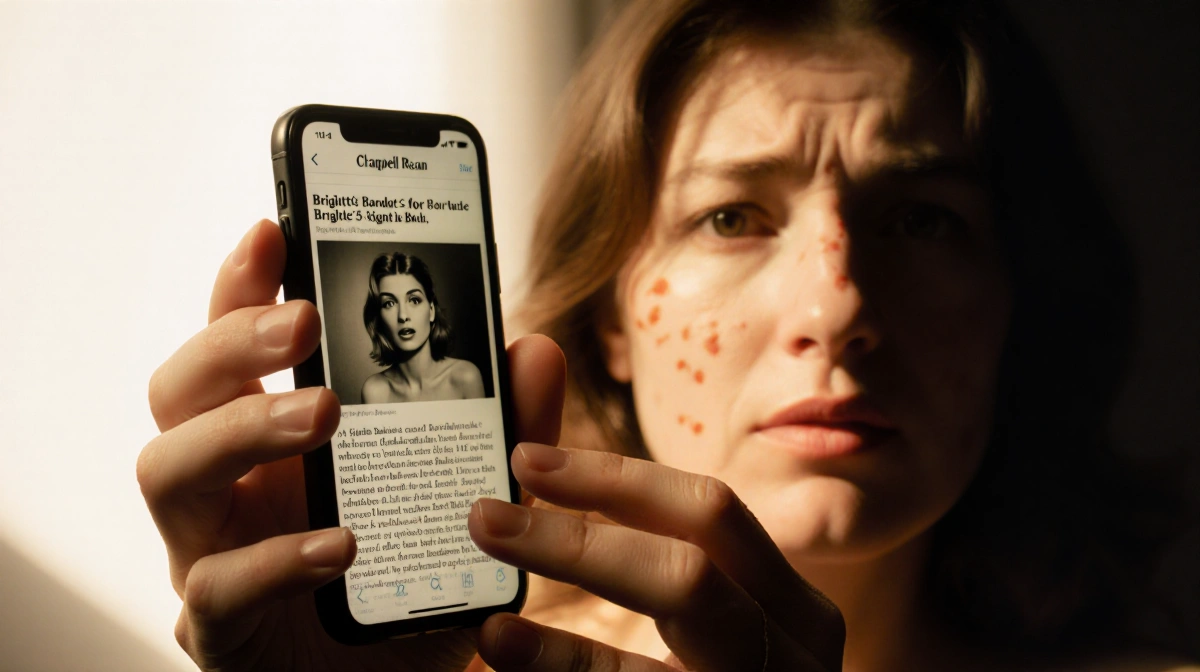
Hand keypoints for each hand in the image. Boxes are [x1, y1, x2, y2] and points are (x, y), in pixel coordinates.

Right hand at [138, 220, 566, 671]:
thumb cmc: (412, 582)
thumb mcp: (476, 496)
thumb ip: (503, 427)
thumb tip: (533, 347)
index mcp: (275, 436)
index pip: (237, 344)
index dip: (243, 284)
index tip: (272, 231)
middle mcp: (229, 484)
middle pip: (179, 391)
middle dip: (232, 343)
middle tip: (301, 324)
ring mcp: (210, 553)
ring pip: (169, 472)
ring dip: (241, 431)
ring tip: (320, 415)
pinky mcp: (221, 630)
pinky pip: (217, 589)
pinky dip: (275, 561)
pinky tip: (337, 544)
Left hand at [468, 445, 845, 670]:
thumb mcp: (703, 624)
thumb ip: (640, 542)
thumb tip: (548, 382)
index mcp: (788, 605)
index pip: (711, 514)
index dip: (616, 479)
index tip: (526, 460)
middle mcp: (795, 650)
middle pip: (697, 556)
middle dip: (587, 521)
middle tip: (487, 511)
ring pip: (686, 602)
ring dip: (577, 577)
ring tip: (485, 592)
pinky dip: (569, 668)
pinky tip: (506, 652)